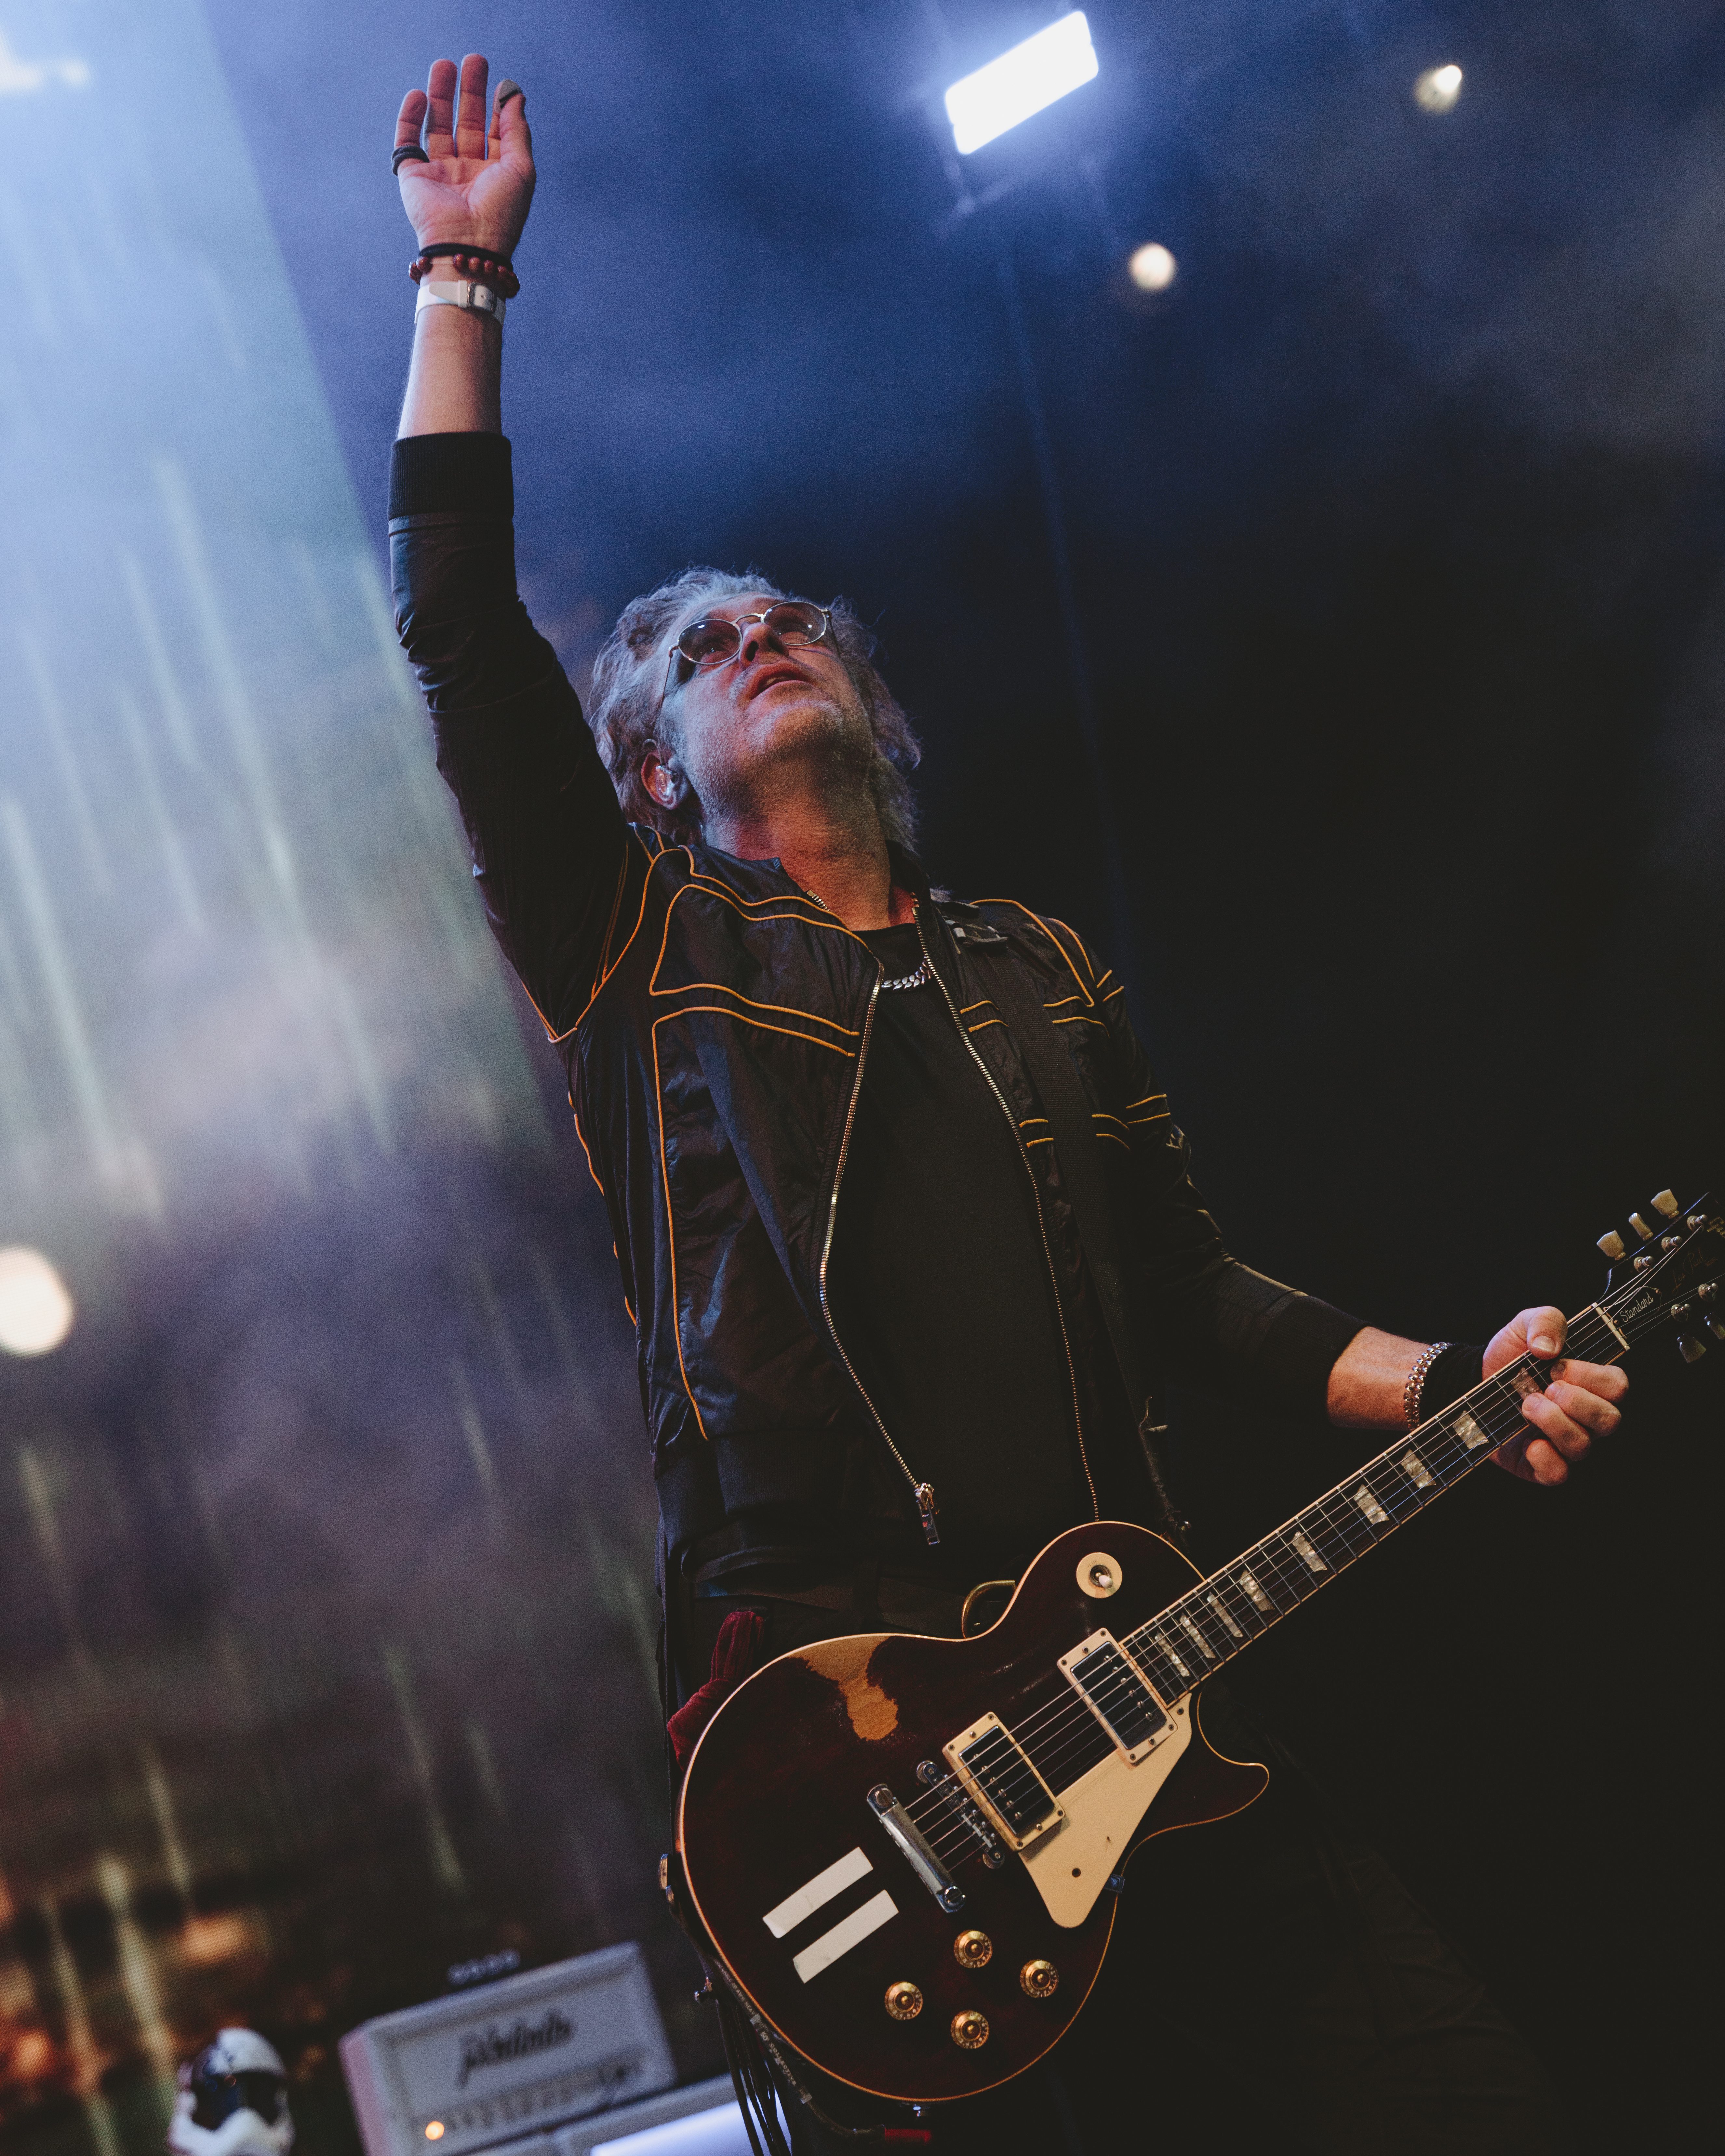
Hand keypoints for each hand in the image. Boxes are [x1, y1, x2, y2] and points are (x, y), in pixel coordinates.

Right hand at [395, 53, 534, 256]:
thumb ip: (516, 130)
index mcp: (493, 175)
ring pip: (438, 126)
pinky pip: (408, 140)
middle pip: (466, 123)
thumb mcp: (520, 168)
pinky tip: (420, 94)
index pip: (493, 133)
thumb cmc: (500, 214)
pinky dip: (411, 117)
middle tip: (473, 61)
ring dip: (441, 95)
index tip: (500, 82)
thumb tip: (515, 94)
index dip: (496, 107)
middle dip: (469, 92)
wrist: (468, 246)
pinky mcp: (413, 176)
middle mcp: (466, 173)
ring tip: (445, 65)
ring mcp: (439, 173)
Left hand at [1484, 1307, 1626, 1484]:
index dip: (1590, 1376)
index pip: (1618, 1386)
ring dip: (1553, 1422)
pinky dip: (1544, 1458)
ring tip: (1526, 1405)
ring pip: (1583, 1446)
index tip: (1557, 1366)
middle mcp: (1585, 1417)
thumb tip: (1549, 1348)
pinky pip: (1559, 1474)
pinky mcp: (1542, 1464)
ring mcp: (1565, 1442)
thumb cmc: (1510, 1355)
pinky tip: (1528, 1442)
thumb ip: (1546, 1321)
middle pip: (1610, 1420)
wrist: (1474, 1379)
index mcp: (1590, 1384)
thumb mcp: (1525, 1324)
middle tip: (1544, 1388)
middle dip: (1574, 1401)